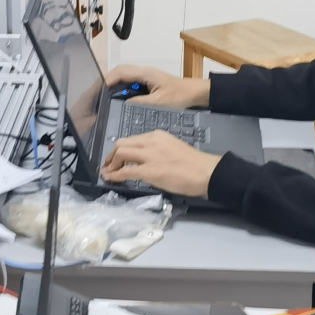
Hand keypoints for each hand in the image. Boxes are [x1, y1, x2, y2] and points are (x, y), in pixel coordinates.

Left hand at [100, 130, 220, 197]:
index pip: (132, 139)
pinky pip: (126, 171)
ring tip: (108, 173)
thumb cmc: (194, 164)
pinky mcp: (149, 170)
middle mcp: (151, 141)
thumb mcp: (172, 149)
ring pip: (121, 153)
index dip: (120, 150)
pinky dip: (115, 175)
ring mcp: (149, 155)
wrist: (206, 171)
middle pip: (122, 143)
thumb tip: (145, 162)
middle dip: (112, 155)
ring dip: (111, 164)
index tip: (117, 158)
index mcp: (157, 135)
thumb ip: (157, 151)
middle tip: (109, 165)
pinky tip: (111, 179)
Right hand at [105, 64, 210, 108]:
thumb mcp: (158, 103)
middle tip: (94, 95)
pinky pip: (129, 84)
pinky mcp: (148, 83)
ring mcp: (145, 77)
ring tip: (101, 98)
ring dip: (112, 86)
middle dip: (105, 82)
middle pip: (118, 73)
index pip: (119, 72)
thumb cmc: (180, 97)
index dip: (105, 80)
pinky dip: (120, 90)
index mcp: (145, 73)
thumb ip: (139, 103)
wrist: (197, 94)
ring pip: (123, 78)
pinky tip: (116, 100)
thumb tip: (121, 104)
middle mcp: (143, 72)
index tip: (95, 91)